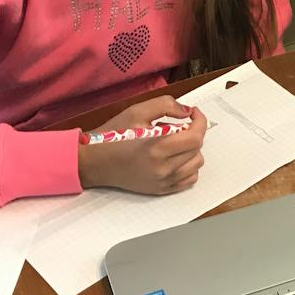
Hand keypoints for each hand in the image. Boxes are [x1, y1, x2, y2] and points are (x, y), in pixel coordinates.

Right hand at [77, 96, 207, 195]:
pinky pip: (189, 179)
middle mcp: (162, 169)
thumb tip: (187, 111)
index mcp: (156, 149)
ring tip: (175, 142)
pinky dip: (188, 166)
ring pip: (196, 164)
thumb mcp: (137, 111)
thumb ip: (166, 105)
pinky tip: (175, 157)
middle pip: (197, 149)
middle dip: (194, 133)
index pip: (195, 137)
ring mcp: (163, 182)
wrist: (95, 162)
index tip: (193, 113)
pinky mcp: (161, 190)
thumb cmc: (113, 136)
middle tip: (180, 126)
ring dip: (192, 150)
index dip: (200, 121)